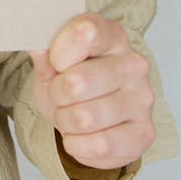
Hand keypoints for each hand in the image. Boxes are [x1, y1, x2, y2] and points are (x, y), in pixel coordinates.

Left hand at [29, 12, 155, 170]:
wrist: (89, 115)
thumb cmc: (71, 80)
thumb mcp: (51, 63)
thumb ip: (44, 52)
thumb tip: (35, 44)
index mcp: (112, 35)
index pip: (85, 33)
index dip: (58, 53)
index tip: (55, 62)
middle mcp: (134, 64)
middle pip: (78, 81)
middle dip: (57, 94)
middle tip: (60, 95)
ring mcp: (143, 98)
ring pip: (85, 118)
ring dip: (66, 121)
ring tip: (70, 115)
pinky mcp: (145, 133)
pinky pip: (101, 146)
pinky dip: (79, 146)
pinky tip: (81, 136)